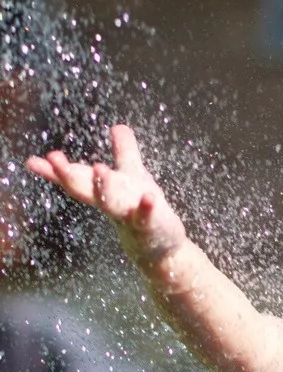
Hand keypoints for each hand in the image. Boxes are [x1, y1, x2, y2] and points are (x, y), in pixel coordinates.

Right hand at [26, 124, 185, 264]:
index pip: (75, 178)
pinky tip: (149, 196)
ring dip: (103, 187)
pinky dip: (145, 207)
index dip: (55, 171)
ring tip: (99, 168)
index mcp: (102, 190)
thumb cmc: (140, 208)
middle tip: (53, 158)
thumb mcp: (133, 176)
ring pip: (110, 204)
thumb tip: (118, 125)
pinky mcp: (148, 225)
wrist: (161, 246)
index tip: (32, 162)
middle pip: (84, 190)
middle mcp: (109, 203)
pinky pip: (145, 217)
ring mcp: (127, 215)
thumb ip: (124, 151)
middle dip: (68, 175)